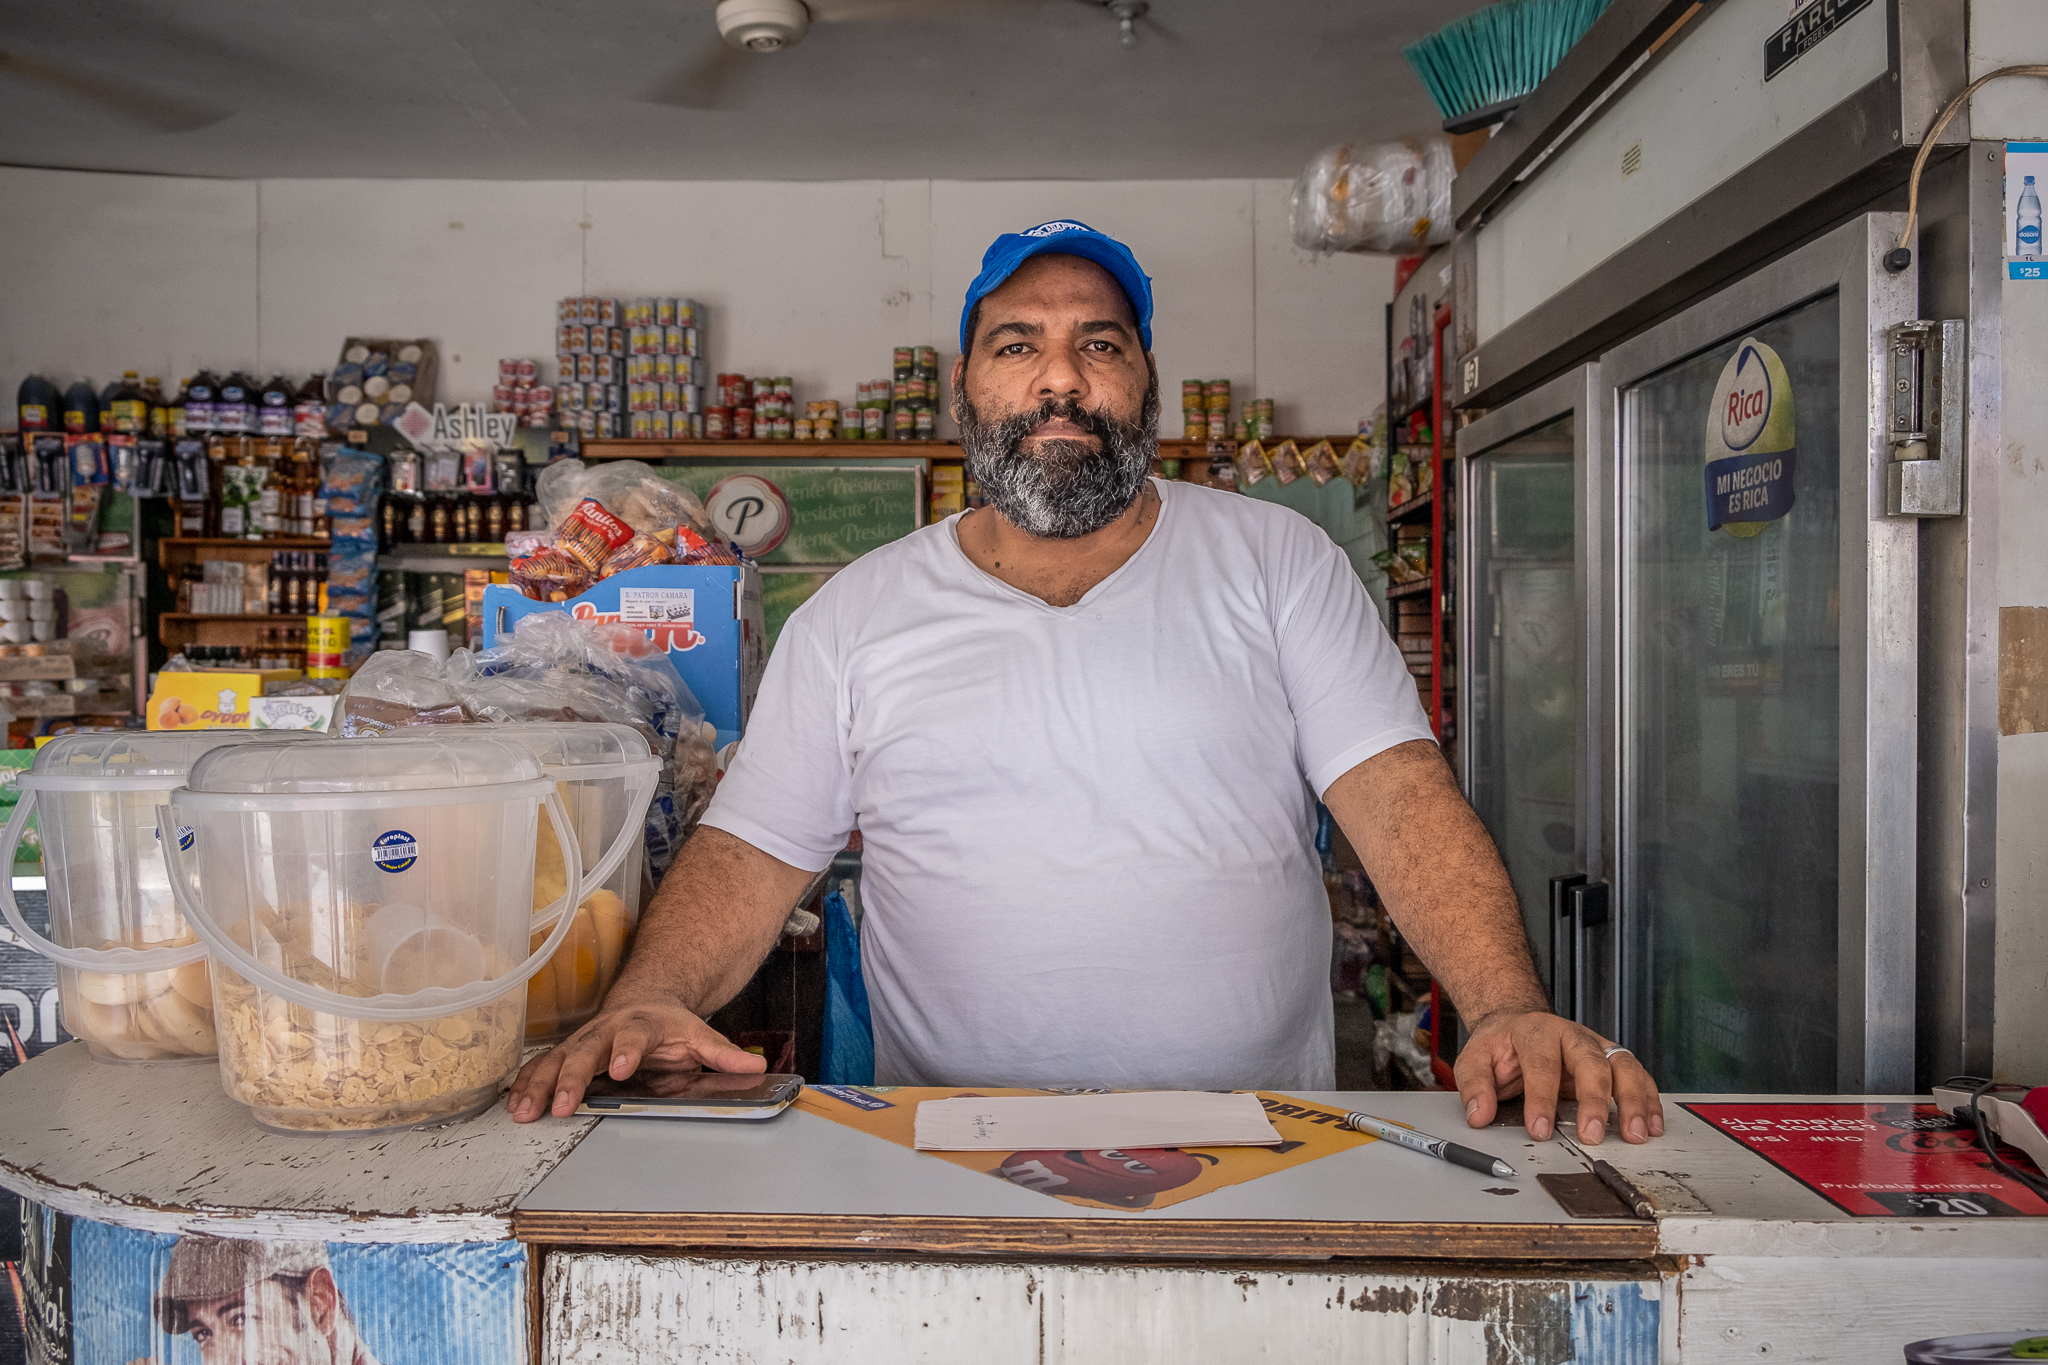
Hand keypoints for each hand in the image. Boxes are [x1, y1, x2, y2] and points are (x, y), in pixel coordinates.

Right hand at [507, 994, 764, 1121]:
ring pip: (556, 1061)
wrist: (645, 999)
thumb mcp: (699, 1035)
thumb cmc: (670, 1026)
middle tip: (562, 1105)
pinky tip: (513, 1105)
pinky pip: (542, 1068)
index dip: (627, 1051)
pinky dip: (526, 1085)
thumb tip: (757, 1067)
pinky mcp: (566, 1053)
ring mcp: (582, 1041)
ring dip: (539, 1085)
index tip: (621, 1067)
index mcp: (640, 1027)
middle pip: (585, 1051)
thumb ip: (722, 1053)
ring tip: (524, 1112)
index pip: (633, 1037)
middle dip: (572, 1078)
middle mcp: (605, 1031)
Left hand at [1453, 1010, 1664, 1144]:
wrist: (1519, 1023)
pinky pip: (1638, 1075)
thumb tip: (1478, 1116)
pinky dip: (1648, 1100)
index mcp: (1536, 1031)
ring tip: (1635, 1133)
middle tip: (1593, 1135)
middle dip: (1594, 1100)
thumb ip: (1475, 1086)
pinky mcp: (1612, 1059)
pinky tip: (1652, 1125)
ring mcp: (1596, 1045)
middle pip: (1591, 1062)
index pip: (1542, 1063)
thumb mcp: (1475, 1058)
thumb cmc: (1501, 1045)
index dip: (1542, 1097)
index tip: (1539, 1129)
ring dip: (1633, 1100)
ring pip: (1623, 1066)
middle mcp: (1571, 1035)